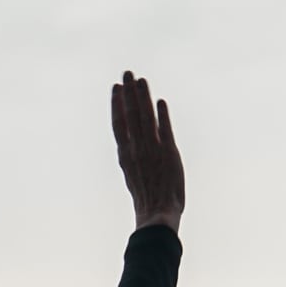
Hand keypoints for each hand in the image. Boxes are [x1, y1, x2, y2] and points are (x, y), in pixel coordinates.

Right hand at [111, 70, 185, 230]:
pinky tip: (160, 101)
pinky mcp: (168, 154)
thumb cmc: (146, 199)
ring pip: (145, 118)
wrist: (156, 214)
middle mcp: (136, 149)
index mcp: (125, 155)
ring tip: (141, 80)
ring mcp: (152, 150)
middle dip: (129, 92)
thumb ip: (133, 155)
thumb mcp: (133, 175)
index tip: (116, 87)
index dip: (117, 104)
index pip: (119, 123)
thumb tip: (130, 142)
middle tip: (127, 72)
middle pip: (131, 115)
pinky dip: (163, 115)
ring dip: (143, 97)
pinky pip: (165, 130)